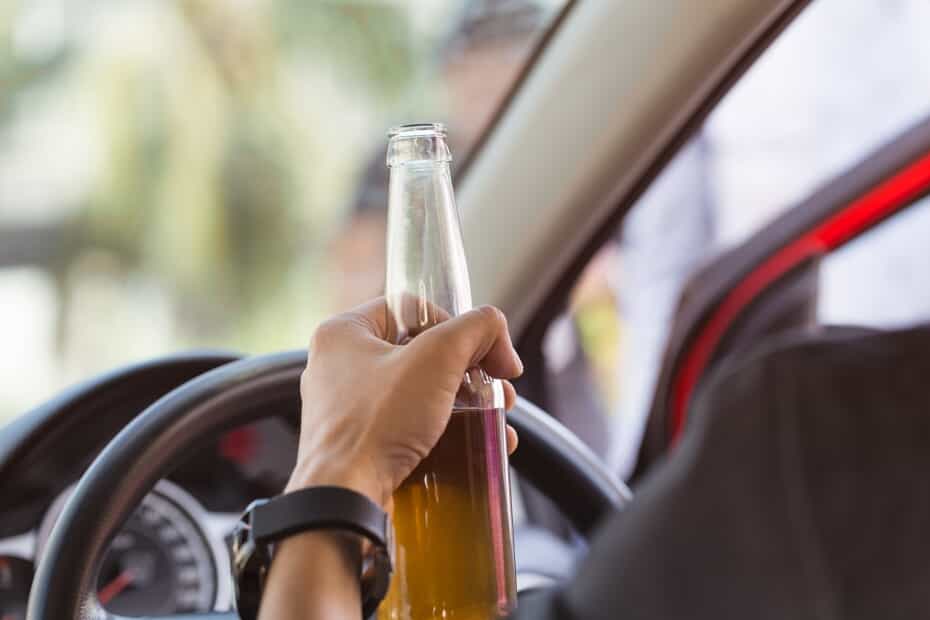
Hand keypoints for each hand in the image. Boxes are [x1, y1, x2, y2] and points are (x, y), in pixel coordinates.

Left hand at [287, 297, 522, 506]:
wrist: (345, 499)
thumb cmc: (376, 424)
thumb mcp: (437, 358)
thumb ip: (475, 329)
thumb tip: (496, 331)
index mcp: (344, 333)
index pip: (410, 306)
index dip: (454, 324)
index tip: (483, 351)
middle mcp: (339, 367)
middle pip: (421, 352)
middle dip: (470, 370)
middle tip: (498, 386)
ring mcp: (347, 408)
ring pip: (420, 391)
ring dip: (466, 402)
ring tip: (497, 418)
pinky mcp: (361, 445)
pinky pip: (409, 426)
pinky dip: (446, 430)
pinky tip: (478, 444)